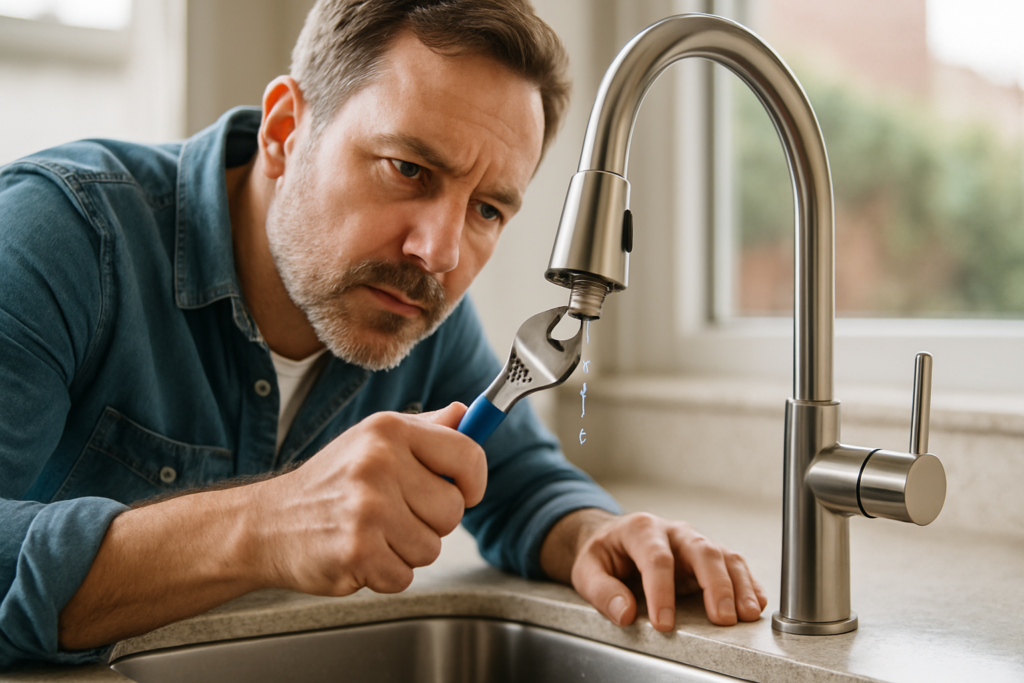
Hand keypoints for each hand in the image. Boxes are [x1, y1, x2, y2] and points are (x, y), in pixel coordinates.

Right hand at [248, 402, 486, 596]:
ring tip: (373, 533)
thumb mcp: (373, 440)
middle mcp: (378, 464)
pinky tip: (360, 554)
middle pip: (453, 510)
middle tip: (396, 515)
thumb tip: (467, 415)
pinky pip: (405, 576)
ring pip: (431, 548)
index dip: (473, 482)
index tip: (463, 492)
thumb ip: (425, 429)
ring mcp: (367, 509)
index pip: (467, 455)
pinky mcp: (357, 552)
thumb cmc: (330, 483)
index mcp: (389, 430)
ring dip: (407, 551)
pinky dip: (386, 574)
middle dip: (431, 522)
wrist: (267, 524)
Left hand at [541, 510, 766, 630]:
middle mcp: (673, 532)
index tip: (664, 623)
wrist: (612, 537)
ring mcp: (693, 542)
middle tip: (722, 618)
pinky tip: (755, 602)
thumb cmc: (603, 553)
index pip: (657, 558)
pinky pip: (733, 564)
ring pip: (723, 555)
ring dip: (739, 585)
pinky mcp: (707, 556)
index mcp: (640, 529)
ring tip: (746, 614)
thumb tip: (624, 613)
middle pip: (701, 550)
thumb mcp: (587, 569)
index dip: (662, 592)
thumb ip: (602, 591)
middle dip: (715, 584)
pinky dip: (747, 583)